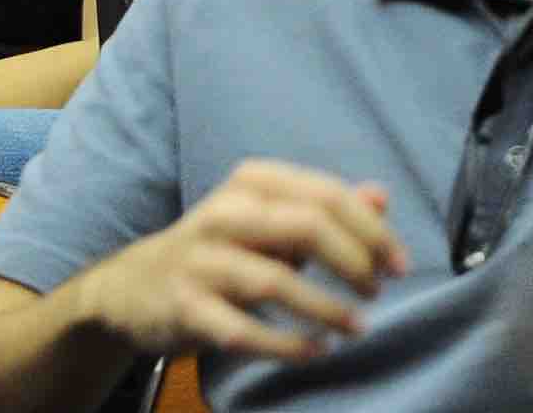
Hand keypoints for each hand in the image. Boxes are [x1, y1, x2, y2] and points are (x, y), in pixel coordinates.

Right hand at [73, 161, 405, 363]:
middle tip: (377, 291)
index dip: (371, 230)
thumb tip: (381, 196)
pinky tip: (314, 350)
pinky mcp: (186, 306)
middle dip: (355, 260)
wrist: (132, 287)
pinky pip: (243, 330)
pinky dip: (285, 344)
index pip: (326, 195)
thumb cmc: (220, 248)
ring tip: (357, 327)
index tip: (399, 264)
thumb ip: (325, 207)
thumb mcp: (270, 217)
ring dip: (326, 308)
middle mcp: (225, 213)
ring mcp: (202, 261)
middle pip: (307, 226)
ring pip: (276, 281)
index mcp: (252, 182)